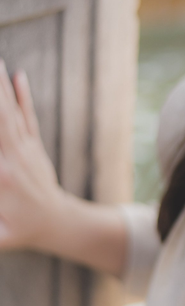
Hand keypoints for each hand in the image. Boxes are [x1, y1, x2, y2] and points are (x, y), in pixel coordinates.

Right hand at [0, 59, 65, 250]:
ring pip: (9, 113)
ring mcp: (25, 149)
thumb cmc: (19, 231)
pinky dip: (22, 96)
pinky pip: (26, 117)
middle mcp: (12, 157)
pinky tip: (17, 75)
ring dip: (0, 87)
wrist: (57, 223)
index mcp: (2, 177)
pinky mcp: (33, 146)